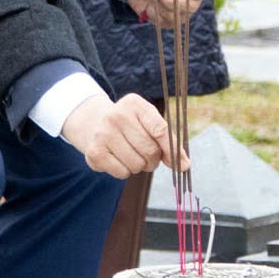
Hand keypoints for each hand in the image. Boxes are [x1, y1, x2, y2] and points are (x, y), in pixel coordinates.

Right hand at [61, 93, 181, 178]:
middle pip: (150, 150)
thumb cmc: (131, 124)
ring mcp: (103, 133)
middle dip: (154, 159)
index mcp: (134, 104)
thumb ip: (168, 141)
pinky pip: (122, 173)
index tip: (183, 164)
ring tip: (132, 155)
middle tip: (149, 156)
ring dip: (139, 166)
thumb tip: (184, 165)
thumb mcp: (148, 122)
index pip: (160, 130)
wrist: (94, 123)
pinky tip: (119, 159)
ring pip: (137, 165)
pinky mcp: (94, 152)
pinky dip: (125, 171)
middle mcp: (116, 116)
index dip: (173, 150)